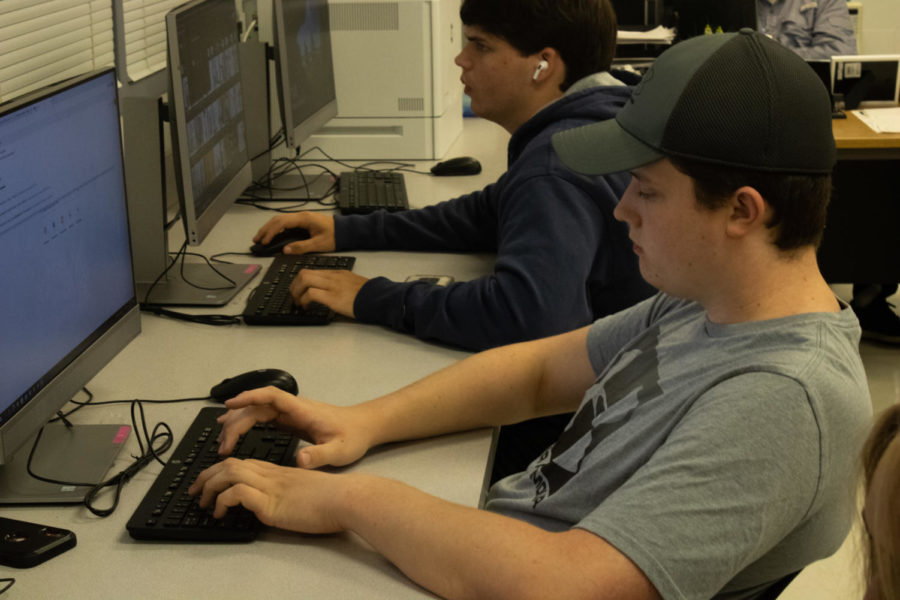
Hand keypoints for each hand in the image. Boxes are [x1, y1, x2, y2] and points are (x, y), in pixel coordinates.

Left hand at [188, 458, 346, 533]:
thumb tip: (278, 504)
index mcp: (279, 472)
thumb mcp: (306, 491)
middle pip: (229, 464)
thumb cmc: (335, 498)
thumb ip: (290, 493)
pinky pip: (237, 493)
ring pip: (229, 473)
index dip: (220, 470)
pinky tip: (221, 513)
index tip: (208, 482)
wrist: (348, 498)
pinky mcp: (271, 502)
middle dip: (206, 476)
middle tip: (194, 491)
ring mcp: (270, 487)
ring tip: (202, 503)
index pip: (242, 463)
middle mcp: (271, 475)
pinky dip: (223, 501)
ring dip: (209, 487)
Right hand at [216, 387, 373, 468]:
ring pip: (257, 411)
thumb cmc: (354, 436)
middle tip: (222, 446)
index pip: (271, 397)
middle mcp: (293, 408)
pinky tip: (233, 431)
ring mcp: (291, 413)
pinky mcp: (290, 421)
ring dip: (237, 422)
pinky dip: (246, 423)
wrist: (365, 427)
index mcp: (302, 410)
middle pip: (258, 406)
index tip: (230, 406)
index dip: (249, 397)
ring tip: (220, 441)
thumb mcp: (340, 450)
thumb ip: (320, 455)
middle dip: (236, 422)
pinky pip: (263, 418)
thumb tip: (300, 460)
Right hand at [253, 212, 334, 253]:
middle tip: (257, 240)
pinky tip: (273, 235)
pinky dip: (277, 229)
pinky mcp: (303, 222)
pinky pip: (286, 223)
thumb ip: (302, 247)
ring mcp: (302, 218)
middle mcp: (301, 216)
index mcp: (304, 219)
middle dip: (266, 229)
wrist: (346, 231)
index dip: (270, 232)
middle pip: (278, 220)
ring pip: (280, 220)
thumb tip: (285, 250)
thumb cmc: (336, 236)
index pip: (282, 223)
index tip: (264, 241)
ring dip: (269, 228)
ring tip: (261, 238)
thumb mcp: (319, 244)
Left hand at [290, 269, 368, 317]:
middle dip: (294, 286)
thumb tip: (328, 293)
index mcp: (337, 273)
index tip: (298, 291)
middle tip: (294, 297)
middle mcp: (333, 277)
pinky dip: (304, 300)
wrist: (379, 299)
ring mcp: (332, 286)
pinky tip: (306, 307)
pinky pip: (311, 294)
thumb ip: (340, 285)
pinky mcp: (333, 297)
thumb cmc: (369, 295)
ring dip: (296, 292)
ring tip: (298, 303)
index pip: (312, 271)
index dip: (300, 281)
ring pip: (304, 280)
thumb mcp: (353, 284)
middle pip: (304, 273)